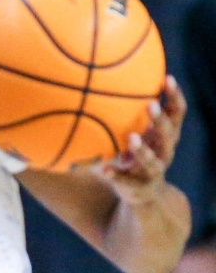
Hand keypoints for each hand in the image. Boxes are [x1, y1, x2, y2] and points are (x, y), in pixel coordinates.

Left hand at [97, 76, 184, 205]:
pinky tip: (103, 170)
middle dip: (162, 120)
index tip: (167, 78)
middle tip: (150, 105)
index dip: (174, 97)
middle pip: (170, 134)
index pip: (176, 113)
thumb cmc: (135, 153)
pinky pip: (128, 180)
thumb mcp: (132, 132)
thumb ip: (122, 113)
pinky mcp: (139, 187)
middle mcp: (164, 151)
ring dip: (143, 149)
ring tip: (131, 137)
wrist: (142, 193)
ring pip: (154, 160)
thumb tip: (96, 80)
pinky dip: (116, 175)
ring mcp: (154, 171)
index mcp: (165, 135)